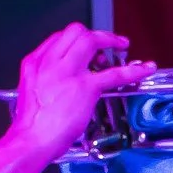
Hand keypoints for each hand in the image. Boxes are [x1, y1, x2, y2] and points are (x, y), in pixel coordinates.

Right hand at [8, 22, 158, 161]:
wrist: (30, 140)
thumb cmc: (30, 125)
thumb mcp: (29, 92)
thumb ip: (45, 80)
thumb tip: (60, 81)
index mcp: (34, 63)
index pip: (58, 38)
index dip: (75, 40)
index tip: (85, 46)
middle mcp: (50, 62)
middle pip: (76, 32)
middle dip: (94, 34)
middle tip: (107, 42)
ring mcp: (68, 72)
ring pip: (93, 41)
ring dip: (111, 40)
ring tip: (122, 46)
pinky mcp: (85, 87)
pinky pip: (114, 73)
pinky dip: (133, 70)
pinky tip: (144, 69)